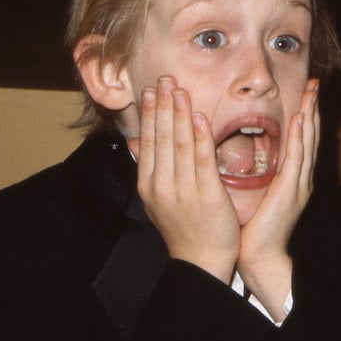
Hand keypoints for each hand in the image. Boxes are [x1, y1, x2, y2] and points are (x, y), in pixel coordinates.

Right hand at [130, 76, 239, 282]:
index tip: (152, 89)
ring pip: (180, 145)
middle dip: (164, 106)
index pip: (148, 142)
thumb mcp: (156, 198)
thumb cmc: (183, 227)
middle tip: (166, 79)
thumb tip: (134, 142)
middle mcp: (162, 186)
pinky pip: (202, 161)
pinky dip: (200, 137)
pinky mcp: (207, 196)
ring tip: (180, 90)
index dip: (150, 113)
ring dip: (180, 114)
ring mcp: (183, 191)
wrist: (201, 261)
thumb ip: (148, 168)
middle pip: (162, 138)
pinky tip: (199, 117)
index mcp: (149, 185)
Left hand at [236, 78, 320, 321]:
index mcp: (292, 179)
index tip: (305, 94)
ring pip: (308, 143)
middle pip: (310, 137)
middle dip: (313, 109)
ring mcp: (299, 184)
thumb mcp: (256, 194)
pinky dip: (301, 138)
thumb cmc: (252, 229)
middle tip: (315, 84)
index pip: (301, 141)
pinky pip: (297, 159)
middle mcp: (300, 179)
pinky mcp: (291, 191)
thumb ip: (257, 173)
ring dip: (311, 116)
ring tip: (312, 93)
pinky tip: (301, 121)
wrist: (259, 256)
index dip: (305, 116)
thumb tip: (244, 155)